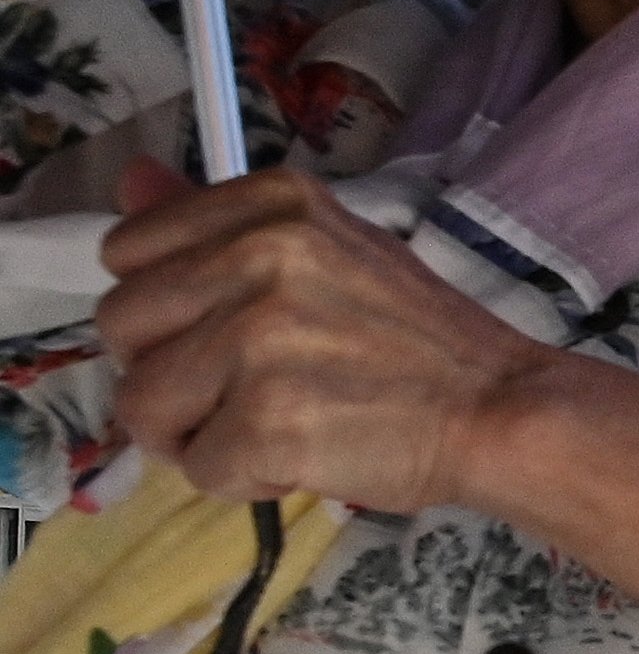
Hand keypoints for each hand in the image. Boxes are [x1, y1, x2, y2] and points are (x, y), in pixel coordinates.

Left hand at [96, 167, 551, 513]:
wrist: (503, 410)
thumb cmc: (416, 339)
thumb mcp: (324, 249)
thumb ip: (219, 223)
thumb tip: (130, 175)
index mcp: (272, 203)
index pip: (127, 250)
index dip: (164, 305)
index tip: (222, 326)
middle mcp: (261, 255)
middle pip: (120, 327)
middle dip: (169, 372)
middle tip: (250, 386)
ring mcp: (260, 337)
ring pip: (140, 404)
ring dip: (196, 433)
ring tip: (275, 423)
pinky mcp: (268, 418)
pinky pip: (196, 466)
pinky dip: (242, 477)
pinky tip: (302, 454)